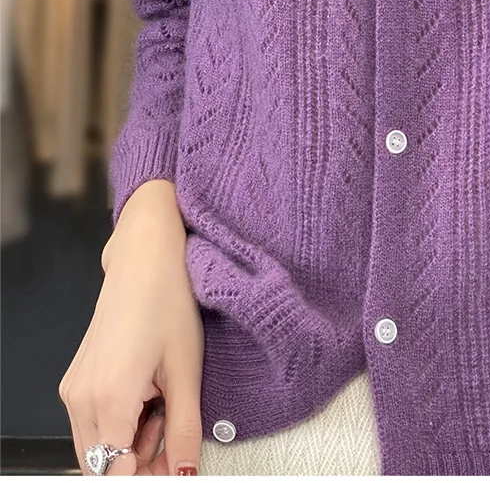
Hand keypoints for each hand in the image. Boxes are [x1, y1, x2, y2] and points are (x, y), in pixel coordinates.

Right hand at [59, 181, 204, 475]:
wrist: (145, 257)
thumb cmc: (168, 300)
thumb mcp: (187, 370)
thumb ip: (185, 431)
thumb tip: (185, 474)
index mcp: (109, 398)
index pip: (116, 474)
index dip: (148, 477)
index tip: (174, 467)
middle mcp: (81, 398)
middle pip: (103, 467)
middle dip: (140, 464)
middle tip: (176, 431)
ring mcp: (74, 389)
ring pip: (98, 448)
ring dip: (132, 445)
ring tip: (165, 404)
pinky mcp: (76, 380)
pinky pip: (94, 424)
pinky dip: (122, 424)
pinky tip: (149, 396)